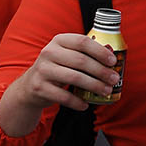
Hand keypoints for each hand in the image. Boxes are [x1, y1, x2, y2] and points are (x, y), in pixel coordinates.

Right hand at [0, 33, 118, 135]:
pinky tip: (86, 104)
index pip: (82, 42)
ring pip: (74, 78)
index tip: (113, 61)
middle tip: (114, 79)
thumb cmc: (58, 68)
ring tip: (106, 91)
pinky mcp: (39, 87)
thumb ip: (85, 54)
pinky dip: (78, 102)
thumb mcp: (67, 55)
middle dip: (101, 71)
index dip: (100, 51)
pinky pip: (64, 96)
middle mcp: (49, 52)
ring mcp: (42, 70)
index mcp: (59, 40)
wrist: (30, 85)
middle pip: (81, 61)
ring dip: (94, 86)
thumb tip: (115, 62)